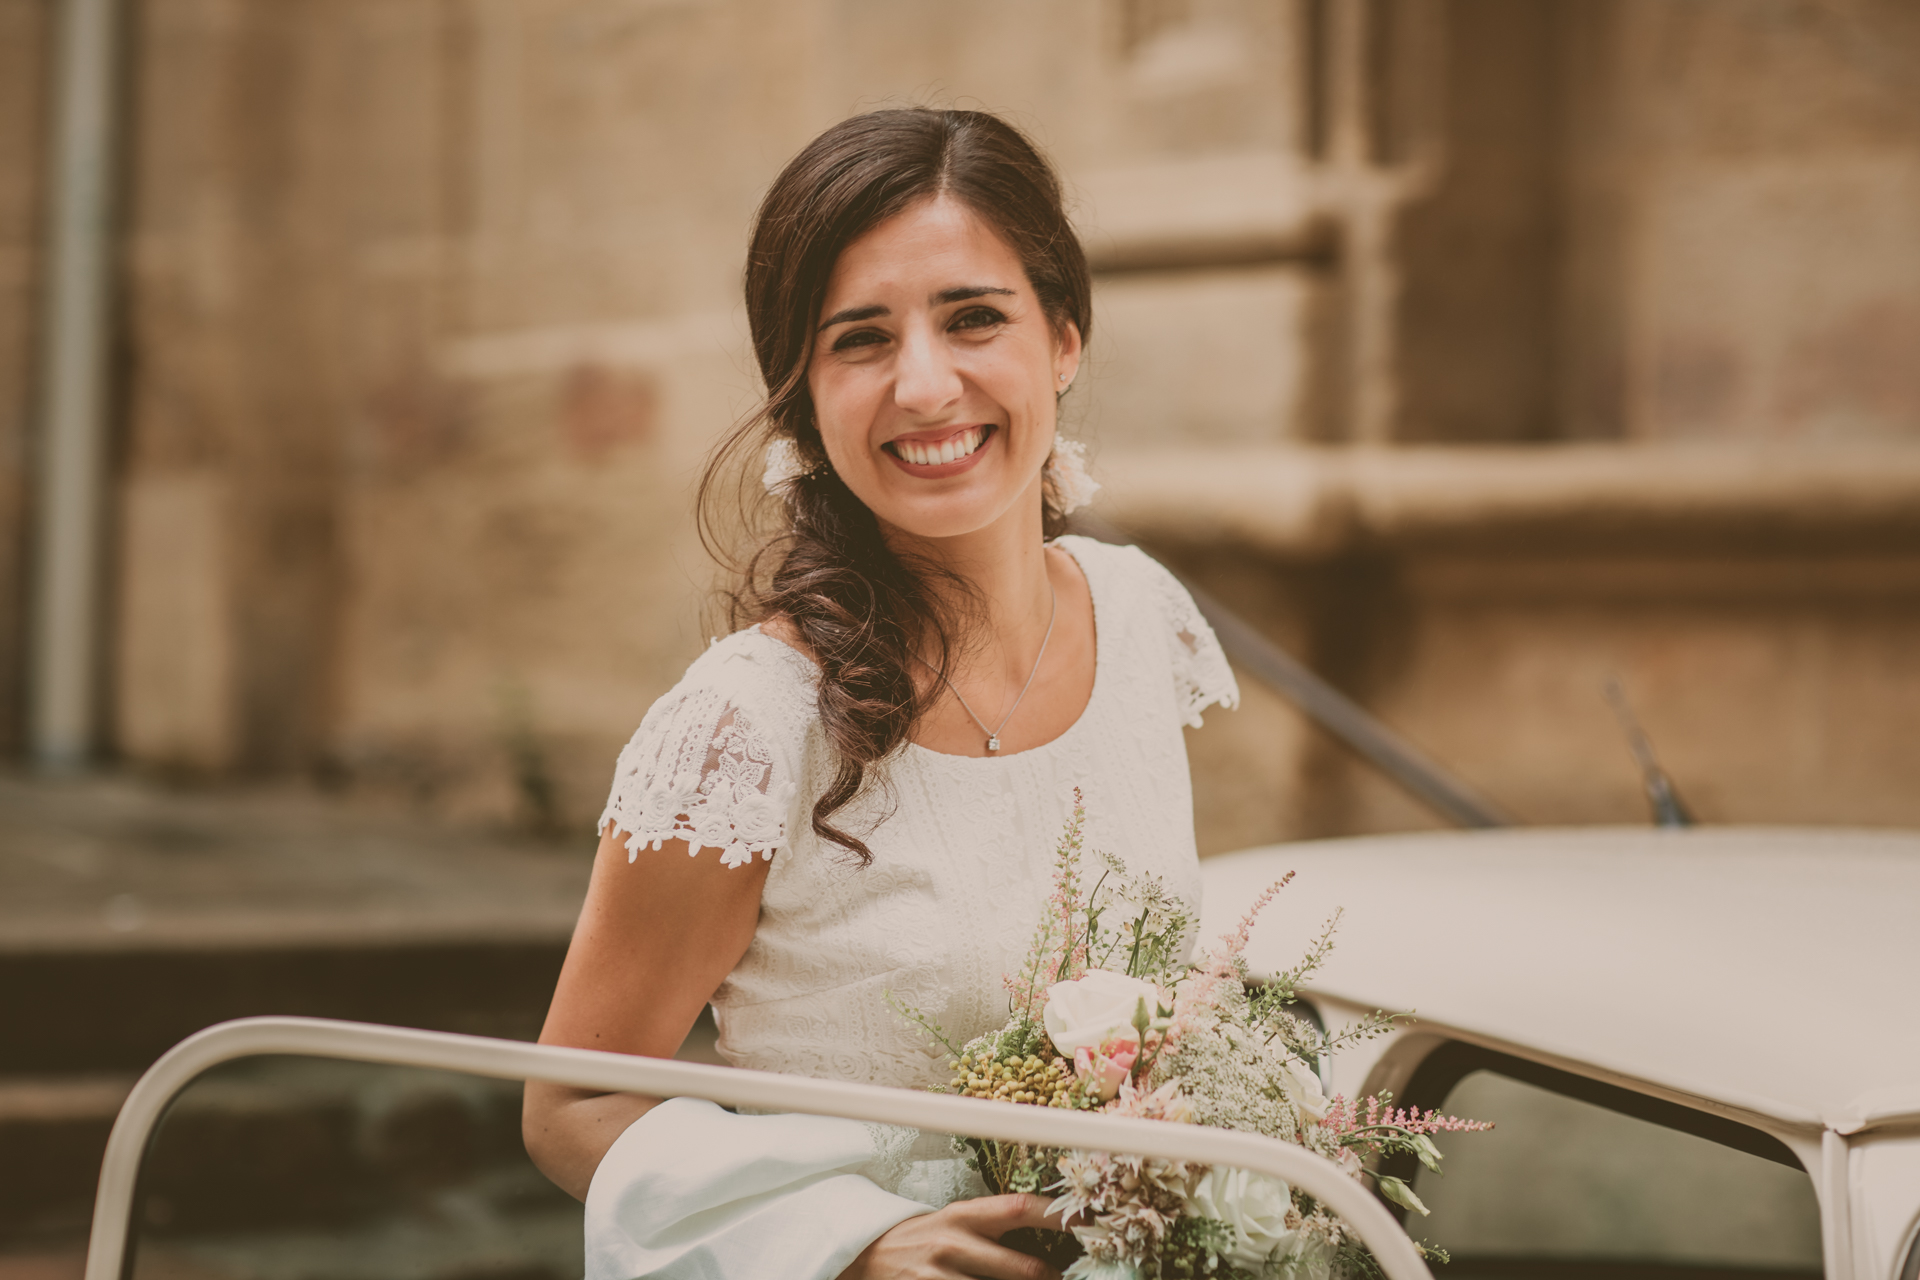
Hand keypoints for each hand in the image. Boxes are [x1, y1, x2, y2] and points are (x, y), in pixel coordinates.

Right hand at [840, 1194, 1066, 1279]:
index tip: (1090, 1223)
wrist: (863, 1257)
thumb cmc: (921, 1240)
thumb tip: (1046, 1239)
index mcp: (965, 1215)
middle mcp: (954, 1242)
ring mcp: (939, 1276)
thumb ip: (992, 1229)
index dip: (1058, 1215)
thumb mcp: (953, 1222)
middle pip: (1023, 1269)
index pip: (1020, 1208)